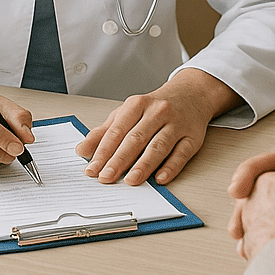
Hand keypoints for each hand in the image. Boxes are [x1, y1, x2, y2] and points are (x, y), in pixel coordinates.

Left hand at [76, 68, 238, 185]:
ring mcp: (177, 124)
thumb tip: (82, 150)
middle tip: (106, 178)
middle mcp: (158, 112)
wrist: (191, 94)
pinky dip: (171, 166)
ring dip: (144, 165)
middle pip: (136, 138)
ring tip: (130, 180)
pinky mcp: (193, 137)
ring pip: (159, 146)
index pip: (117, 131)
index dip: (102, 151)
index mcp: (138, 104)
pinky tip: (160, 178)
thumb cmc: (155, 107)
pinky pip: (182, 153)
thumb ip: (105, 131)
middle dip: (119, 159)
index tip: (92, 170)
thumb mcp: (128, 113)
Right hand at [229, 136, 274, 264]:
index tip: (238, 189)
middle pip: (261, 192)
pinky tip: (257, 258)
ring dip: (252, 228)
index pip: (269, 164)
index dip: (250, 174)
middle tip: (235, 227)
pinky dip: (267, 247)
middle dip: (244, 208)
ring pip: (267, 217)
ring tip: (243, 245)